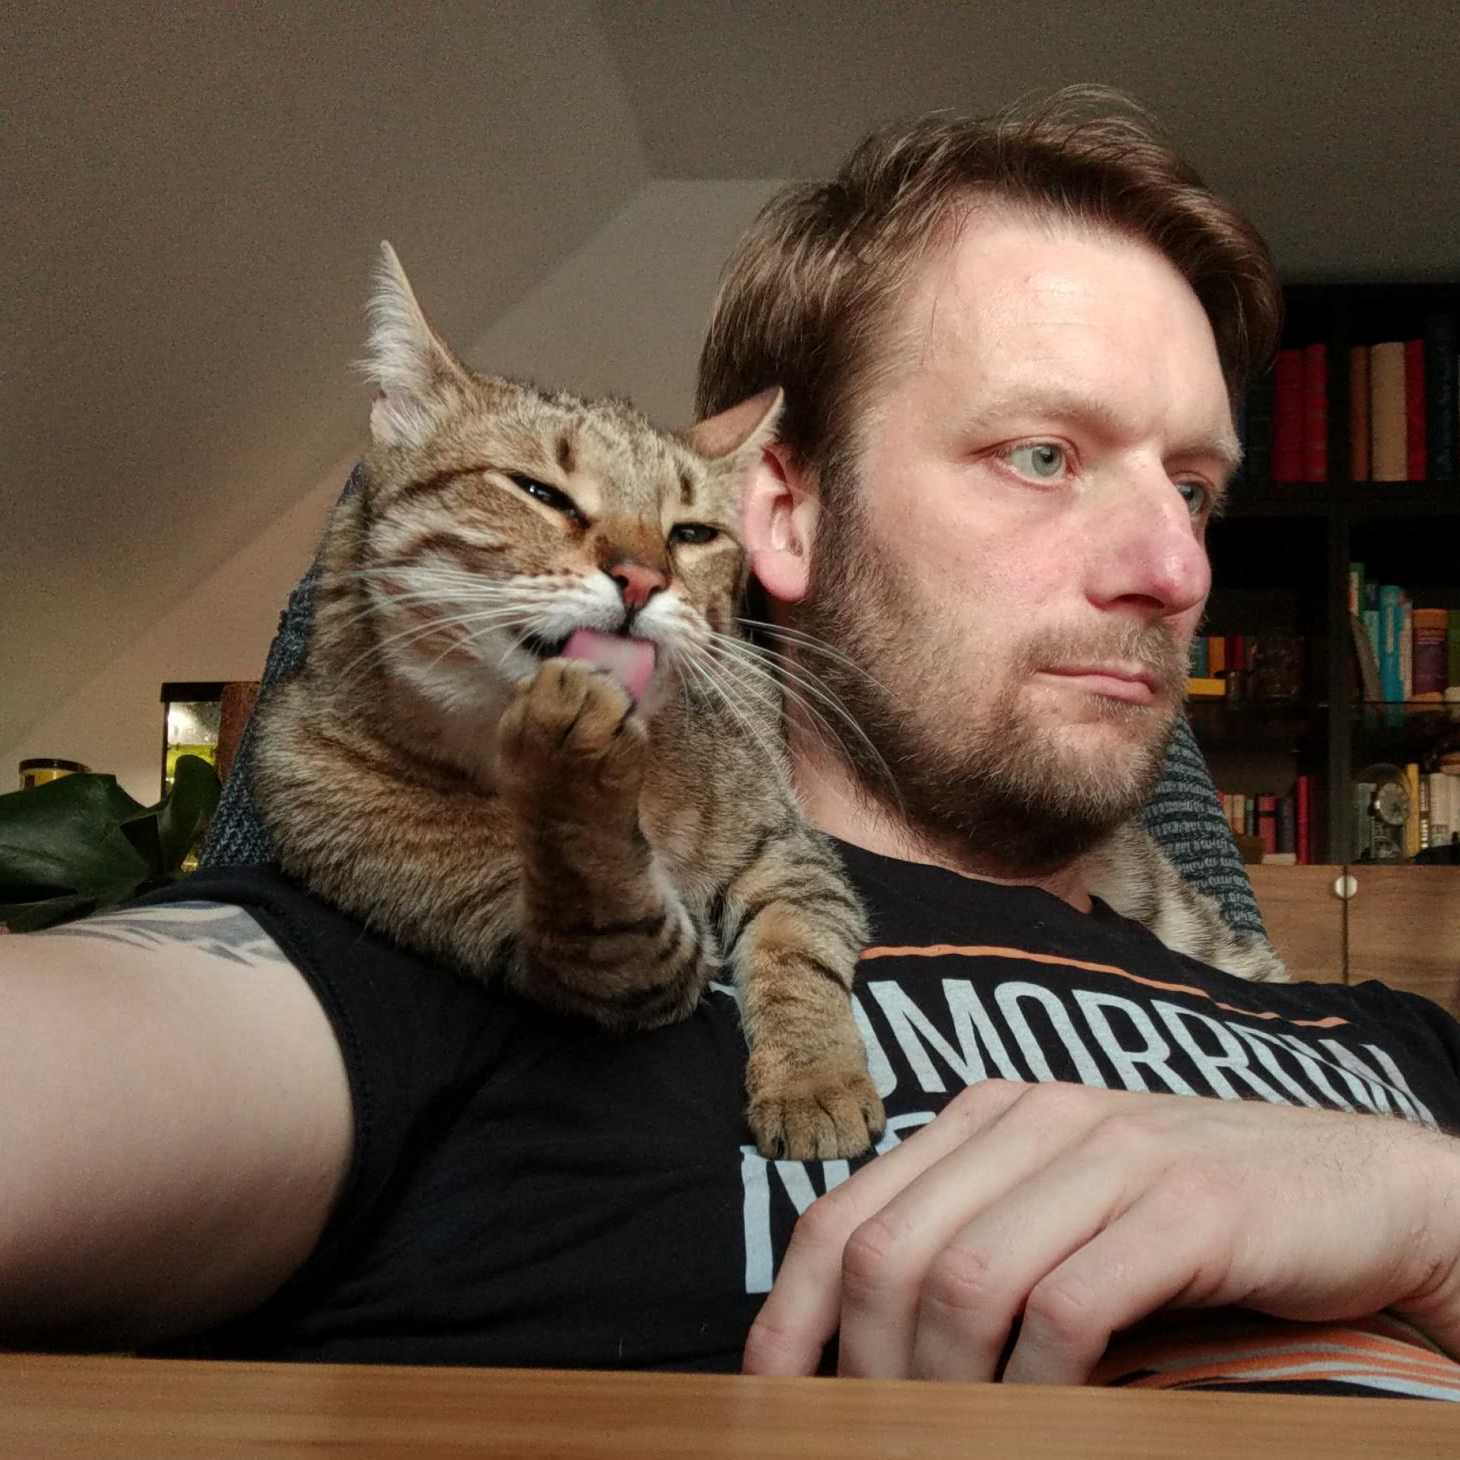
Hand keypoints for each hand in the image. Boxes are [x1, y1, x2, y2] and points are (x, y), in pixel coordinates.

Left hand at [742, 1079, 1459, 1382]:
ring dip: (944, 1390)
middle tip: (882, 1439)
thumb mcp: (1065, 1215)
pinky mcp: (1186, 1206)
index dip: (792, 1314)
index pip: (844, 1213)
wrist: (1356, 1189)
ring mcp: (1111, 1154)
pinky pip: (1068, 1309)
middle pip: (889, 1252)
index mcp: (987, 1117)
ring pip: (965, 1280)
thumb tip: (870, 1351)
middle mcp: (1034, 1119)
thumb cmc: (1190, 1222)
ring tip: (956, 1441)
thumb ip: (977, 1247)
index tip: (773, 1399)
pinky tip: (1049, 1423)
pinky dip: (1037, 1389)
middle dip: (865, 1370)